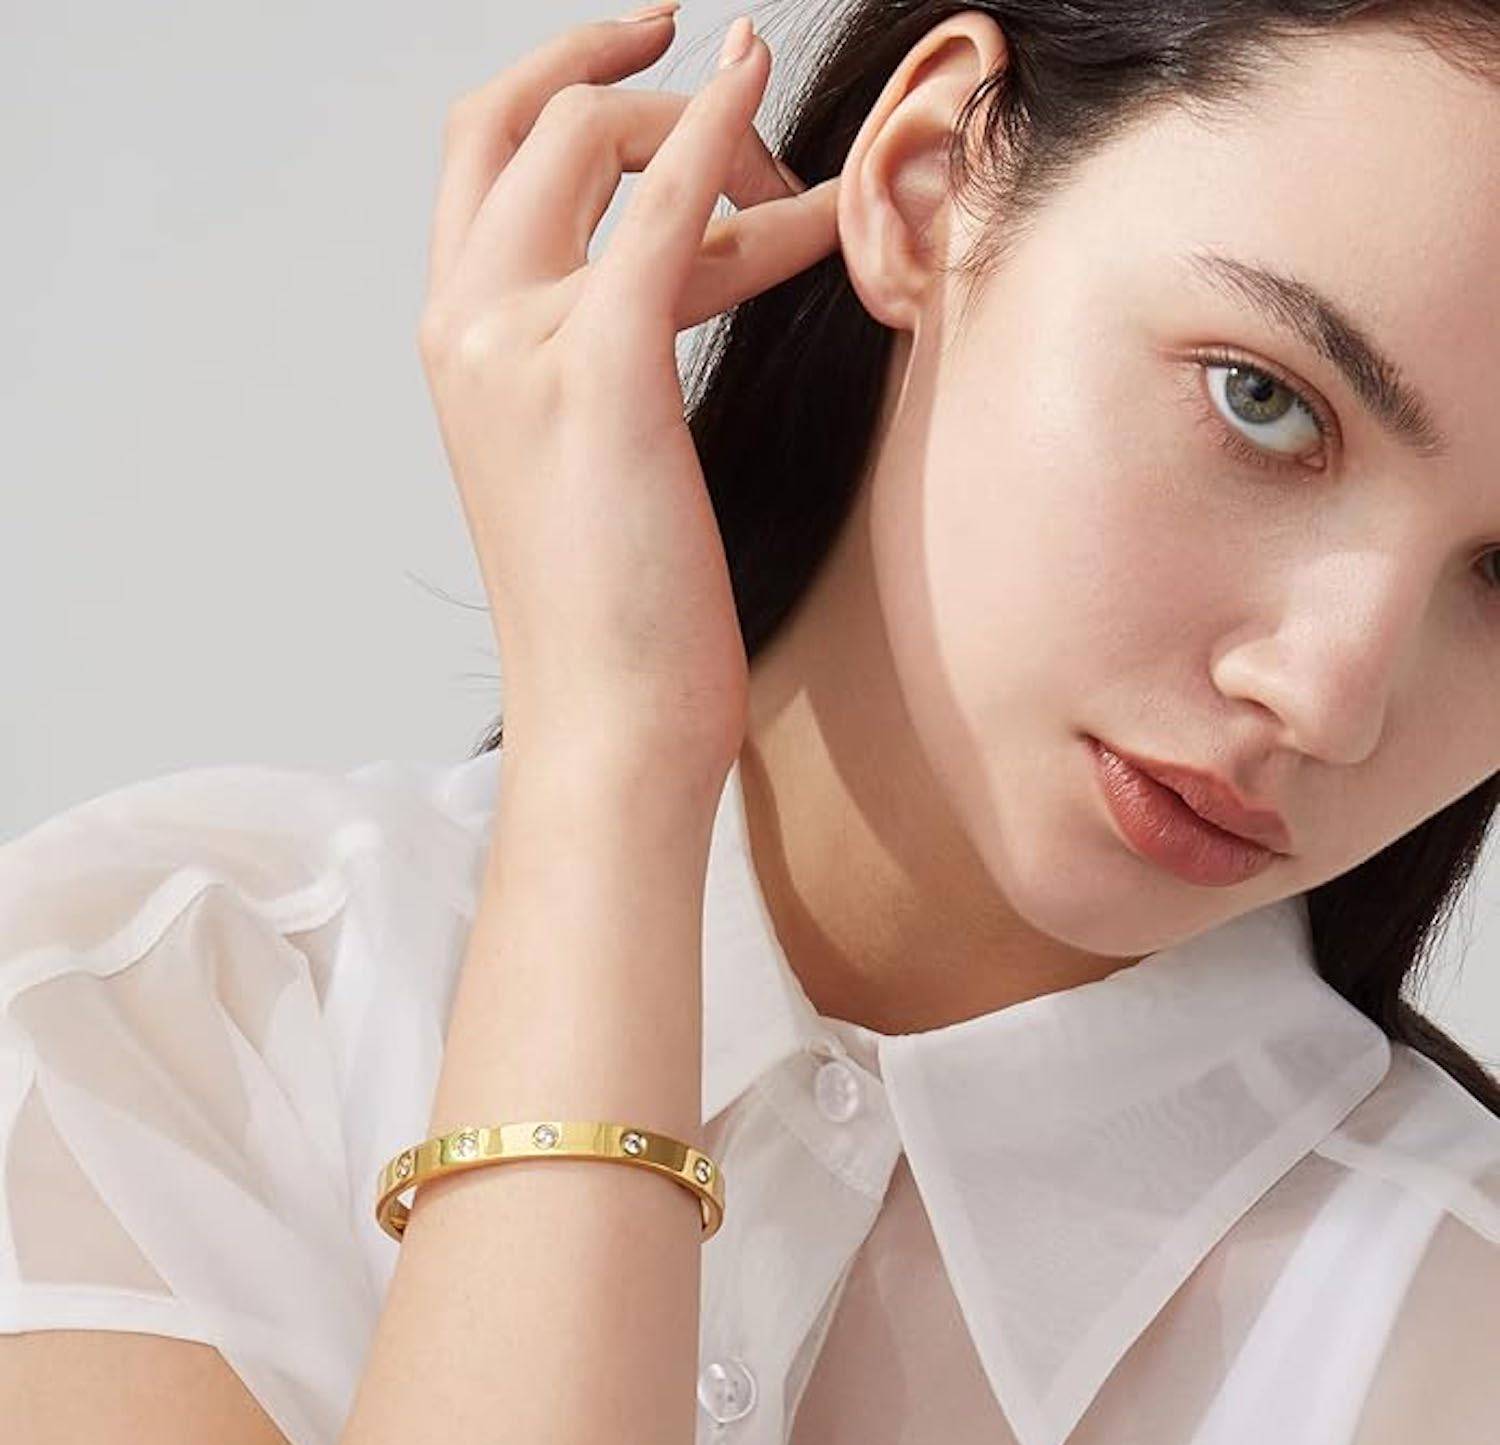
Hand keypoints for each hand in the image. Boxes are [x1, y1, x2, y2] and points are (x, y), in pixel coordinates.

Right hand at [417, 11, 839, 775]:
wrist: (606, 724)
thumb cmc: (616, 615)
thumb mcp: (594, 464)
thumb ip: (607, 362)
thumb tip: (688, 285)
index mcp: (458, 350)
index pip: (487, 167)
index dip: (575, 95)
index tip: (681, 84)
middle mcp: (463, 326)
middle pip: (518, 119)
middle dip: (624, 74)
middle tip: (732, 79)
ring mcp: (515, 342)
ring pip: (586, 137)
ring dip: (703, 121)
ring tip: (803, 178)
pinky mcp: (598, 370)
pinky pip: (662, 203)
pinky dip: (712, 129)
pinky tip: (758, 78)